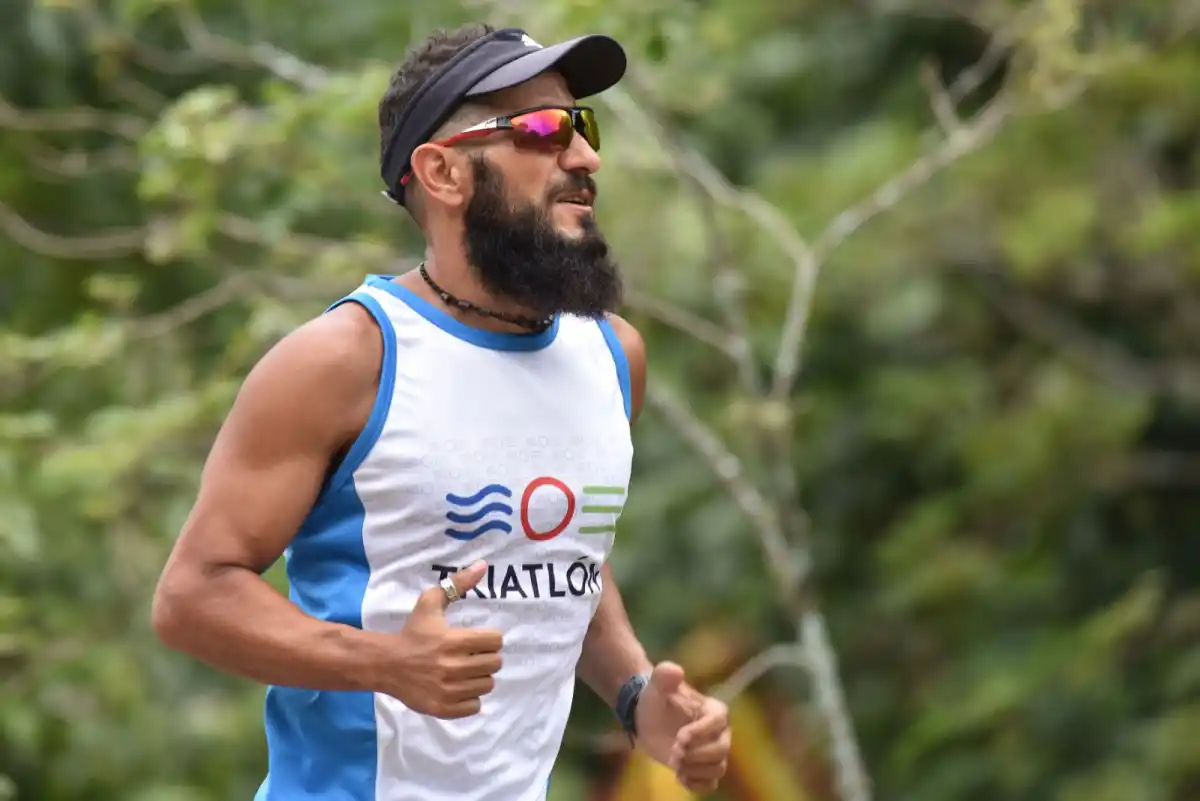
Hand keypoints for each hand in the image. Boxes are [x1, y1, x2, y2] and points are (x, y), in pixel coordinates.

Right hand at [390, 561, 502, 718]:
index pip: (495, 641)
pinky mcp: (443, 708)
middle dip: (486, 657)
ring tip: (465, 671)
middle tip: (472, 655)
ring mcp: (449, 690)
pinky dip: (470, 697)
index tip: (478, 639)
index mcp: (453, 641)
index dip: (489, 638)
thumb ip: (457, 584)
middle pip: (494, 664)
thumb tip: (483, 566)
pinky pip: (475, 706)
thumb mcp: (430, 603)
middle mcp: (453, 667)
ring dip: (479, 677)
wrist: (386, 664)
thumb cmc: (412, 632)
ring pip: (487, 685)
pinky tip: (459, 687)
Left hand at [634, 662, 730, 794]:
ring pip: (718, 769)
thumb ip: (665, 674)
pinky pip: (711, 784)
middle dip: (696, 755)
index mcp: (714, 710)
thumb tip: (675, 670)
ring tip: (674, 765)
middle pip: (721, 750)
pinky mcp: (703, 768)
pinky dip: (697, 785)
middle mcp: (720, 732)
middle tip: (673, 754)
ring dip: (695, 770)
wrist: (649, 717)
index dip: (700, 732)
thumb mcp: (657, 685)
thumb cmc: (656, 698)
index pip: (718, 723)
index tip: (679, 738)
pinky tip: (680, 778)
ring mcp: (713, 751)